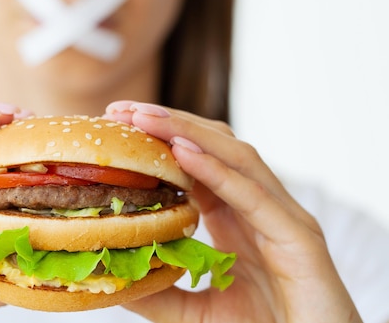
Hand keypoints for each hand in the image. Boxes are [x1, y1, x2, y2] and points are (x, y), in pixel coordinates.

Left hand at [105, 101, 361, 322]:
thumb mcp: (198, 312)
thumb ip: (160, 292)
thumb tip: (113, 278)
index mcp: (238, 216)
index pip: (197, 162)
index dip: (160, 138)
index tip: (118, 122)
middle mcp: (262, 206)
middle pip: (215, 147)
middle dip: (168, 123)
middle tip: (123, 109)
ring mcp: (283, 216)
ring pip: (236, 157)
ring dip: (188, 133)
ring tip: (144, 118)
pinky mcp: (299, 237)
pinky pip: (253, 196)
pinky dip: (217, 171)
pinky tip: (182, 153)